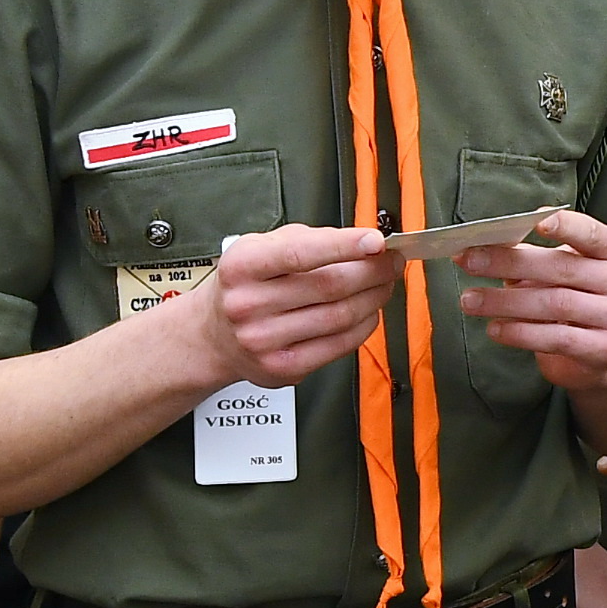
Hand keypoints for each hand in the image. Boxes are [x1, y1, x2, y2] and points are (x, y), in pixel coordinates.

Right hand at [192, 223, 399, 389]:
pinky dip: (364, 325)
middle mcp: (248, 304)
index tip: (377, 241)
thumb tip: (365, 244)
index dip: (345, 246)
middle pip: (331, 286)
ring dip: (374, 298)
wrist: (214, 336)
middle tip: (392, 262)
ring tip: (383, 285)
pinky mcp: (282, 367)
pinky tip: (368, 312)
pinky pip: (340, 345)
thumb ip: (311, 240)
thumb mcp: (263, 247)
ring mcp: (263, 340)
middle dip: (373, 272)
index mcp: (242, 266)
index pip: (301, 253)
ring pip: (341, 316)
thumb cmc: (247, 285)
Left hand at [457, 209, 606, 391]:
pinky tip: (494, 328)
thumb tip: (484, 248)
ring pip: (555, 303)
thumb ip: (533, 256)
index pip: (592, 234)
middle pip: (562, 268)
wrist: (600, 352)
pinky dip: (519, 332)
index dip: (565, 226)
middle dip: (510, 263)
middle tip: (469, 261)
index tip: (533, 220)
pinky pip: (556, 338)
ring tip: (471, 300)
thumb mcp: (560, 271)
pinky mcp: (604, 349)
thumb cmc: (573, 298)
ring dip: (505, 301)